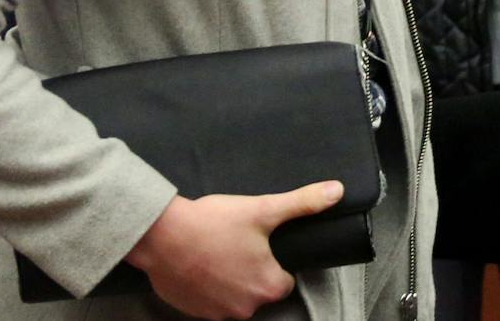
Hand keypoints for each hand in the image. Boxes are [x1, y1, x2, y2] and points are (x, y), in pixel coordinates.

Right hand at [126, 181, 343, 319]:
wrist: (162, 235)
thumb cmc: (214, 222)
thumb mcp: (262, 209)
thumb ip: (303, 203)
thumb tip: (337, 191)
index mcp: (270, 286)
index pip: (284, 279)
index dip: (274, 259)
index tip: (258, 242)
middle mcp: (248, 309)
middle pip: (259, 289)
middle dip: (251, 269)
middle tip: (234, 242)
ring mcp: (219, 315)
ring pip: (234, 296)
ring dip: (229, 279)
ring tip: (215, 251)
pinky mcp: (195, 314)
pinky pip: (210, 302)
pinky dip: (207, 287)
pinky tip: (200, 264)